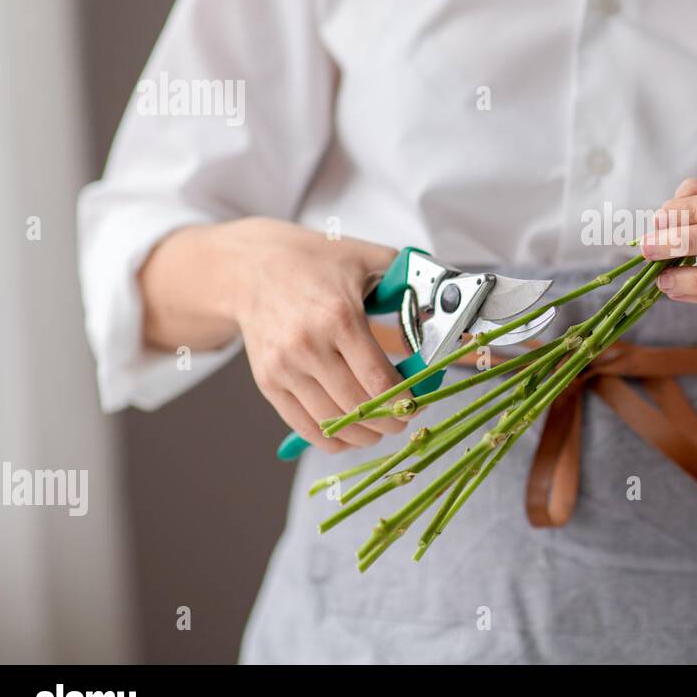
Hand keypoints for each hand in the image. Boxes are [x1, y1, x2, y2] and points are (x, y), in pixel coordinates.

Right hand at [140, 218, 409, 452]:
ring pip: (333, 423)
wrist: (251, 268)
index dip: (404, 401)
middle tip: (404, 419)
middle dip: (390, 421)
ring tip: (380, 428)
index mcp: (339, 317)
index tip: (417, 405)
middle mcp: (308, 346)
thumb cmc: (313, 261)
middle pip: (358, 407)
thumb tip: (446, 297)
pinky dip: (332, 439)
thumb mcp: (365, 257)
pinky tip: (350, 434)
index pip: (378, 379)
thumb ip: (407, 277)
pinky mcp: (268, 382)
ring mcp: (284, 368)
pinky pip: (304, 426)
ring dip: (364, 435)